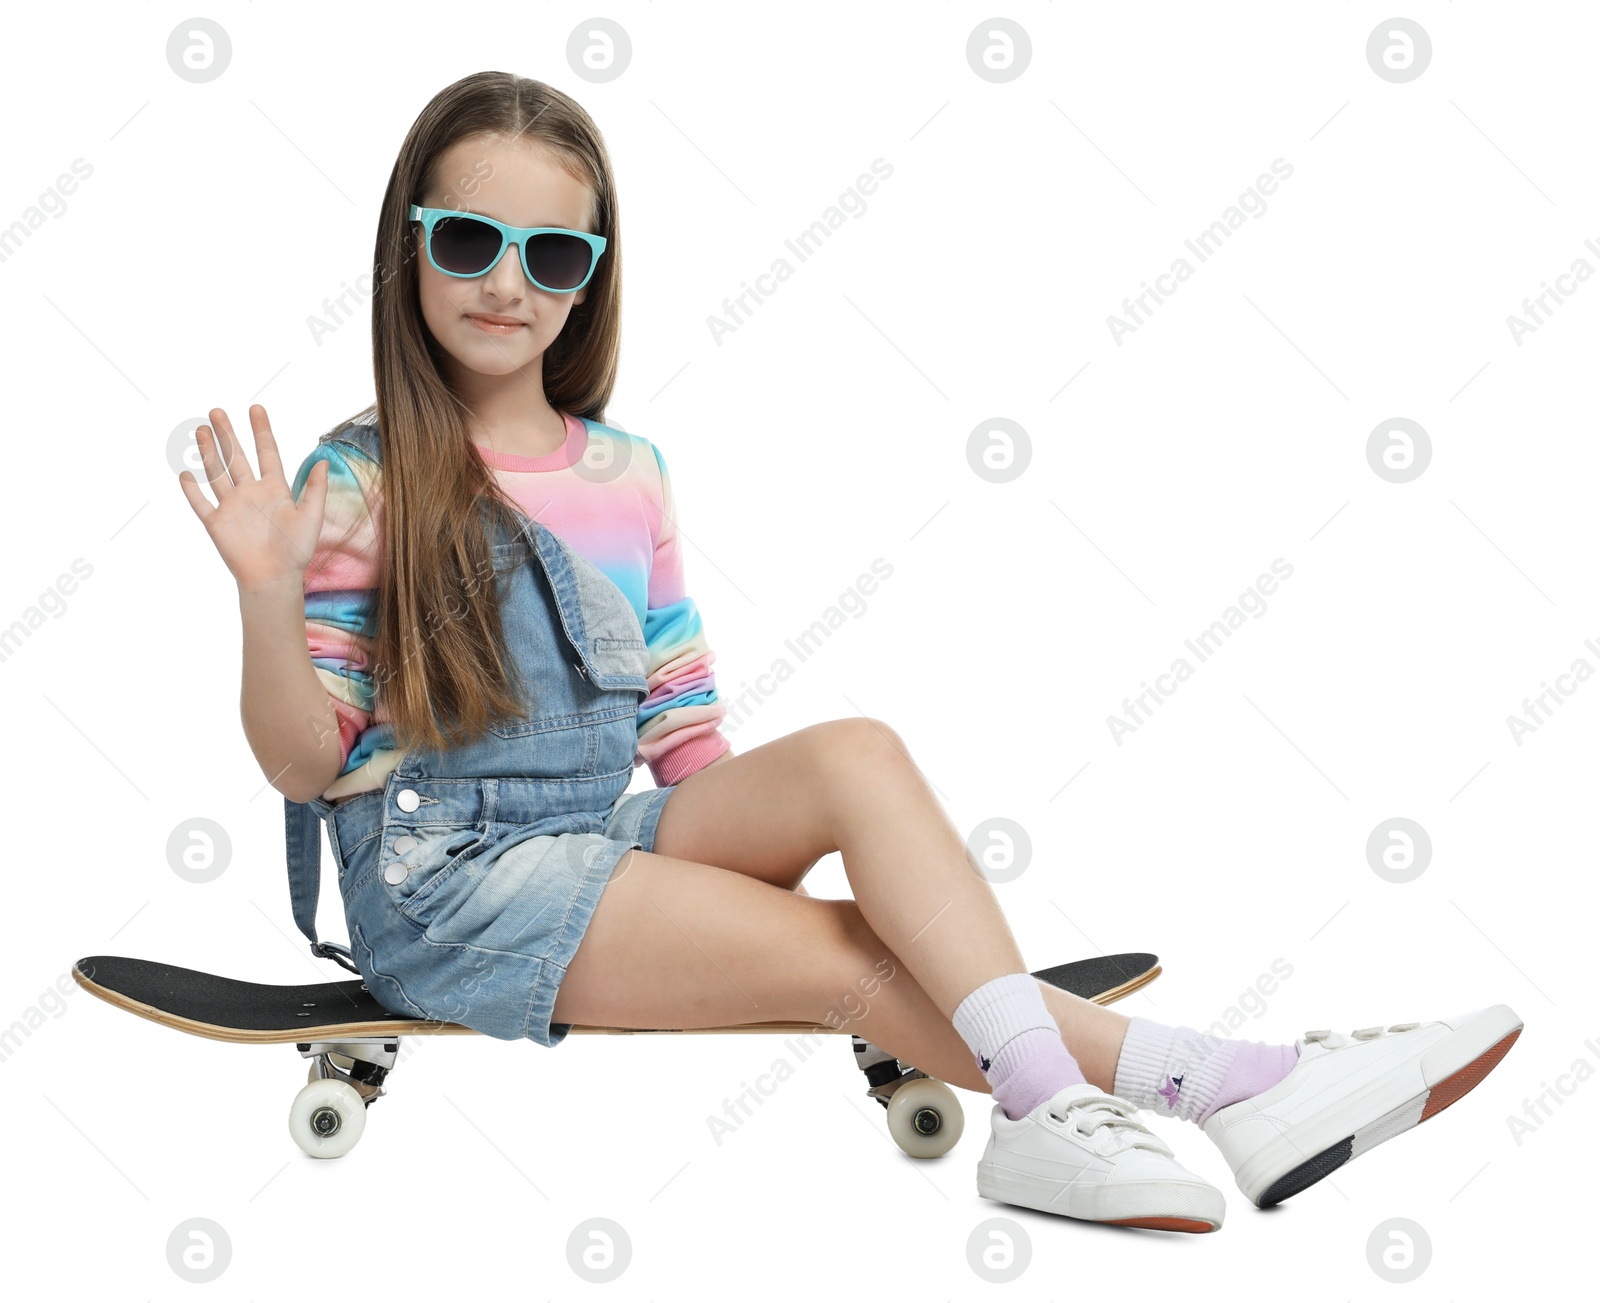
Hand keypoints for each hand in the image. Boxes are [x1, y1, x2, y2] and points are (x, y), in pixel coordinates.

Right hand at [178, 405, 327, 595]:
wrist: (275, 578)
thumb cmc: (297, 550)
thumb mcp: (311, 517)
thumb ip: (316, 489)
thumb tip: (324, 462)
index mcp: (275, 489)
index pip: (267, 452)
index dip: (261, 431)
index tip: (256, 408)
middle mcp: (251, 493)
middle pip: (236, 457)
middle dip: (227, 434)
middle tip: (216, 411)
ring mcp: (232, 506)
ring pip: (217, 473)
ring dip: (208, 452)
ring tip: (201, 430)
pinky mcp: (217, 523)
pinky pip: (201, 503)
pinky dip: (192, 490)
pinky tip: (184, 473)